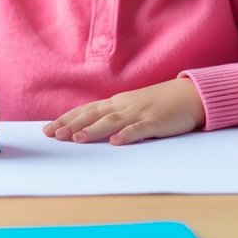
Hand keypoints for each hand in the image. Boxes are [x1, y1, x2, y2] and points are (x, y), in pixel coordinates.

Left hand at [42, 78, 205, 145]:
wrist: (190, 95)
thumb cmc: (160, 103)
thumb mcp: (133, 107)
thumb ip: (113, 115)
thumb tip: (88, 128)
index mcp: (117, 103)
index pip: (86, 110)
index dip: (66, 119)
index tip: (47, 129)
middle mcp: (124, 105)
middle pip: (93, 114)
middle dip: (72, 125)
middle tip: (52, 135)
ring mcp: (140, 112)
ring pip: (112, 121)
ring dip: (93, 129)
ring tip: (77, 139)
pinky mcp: (156, 121)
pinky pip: (140, 129)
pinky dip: (127, 135)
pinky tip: (116, 142)